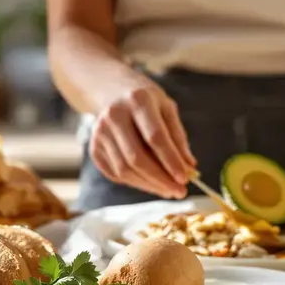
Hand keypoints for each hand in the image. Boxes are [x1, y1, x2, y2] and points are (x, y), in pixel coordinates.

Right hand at [89, 84, 196, 198]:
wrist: (113, 92)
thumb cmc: (147, 102)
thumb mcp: (167, 110)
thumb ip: (178, 138)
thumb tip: (189, 167)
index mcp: (137, 100)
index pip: (155, 137)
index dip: (170, 161)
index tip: (185, 179)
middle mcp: (114, 115)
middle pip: (137, 157)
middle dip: (161, 179)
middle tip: (180, 191)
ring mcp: (100, 133)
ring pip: (125, 170)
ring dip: (150, 185)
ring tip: (169, 190)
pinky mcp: (94, 149)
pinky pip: (117, 174)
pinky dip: (137, 183)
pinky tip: (152, 183)